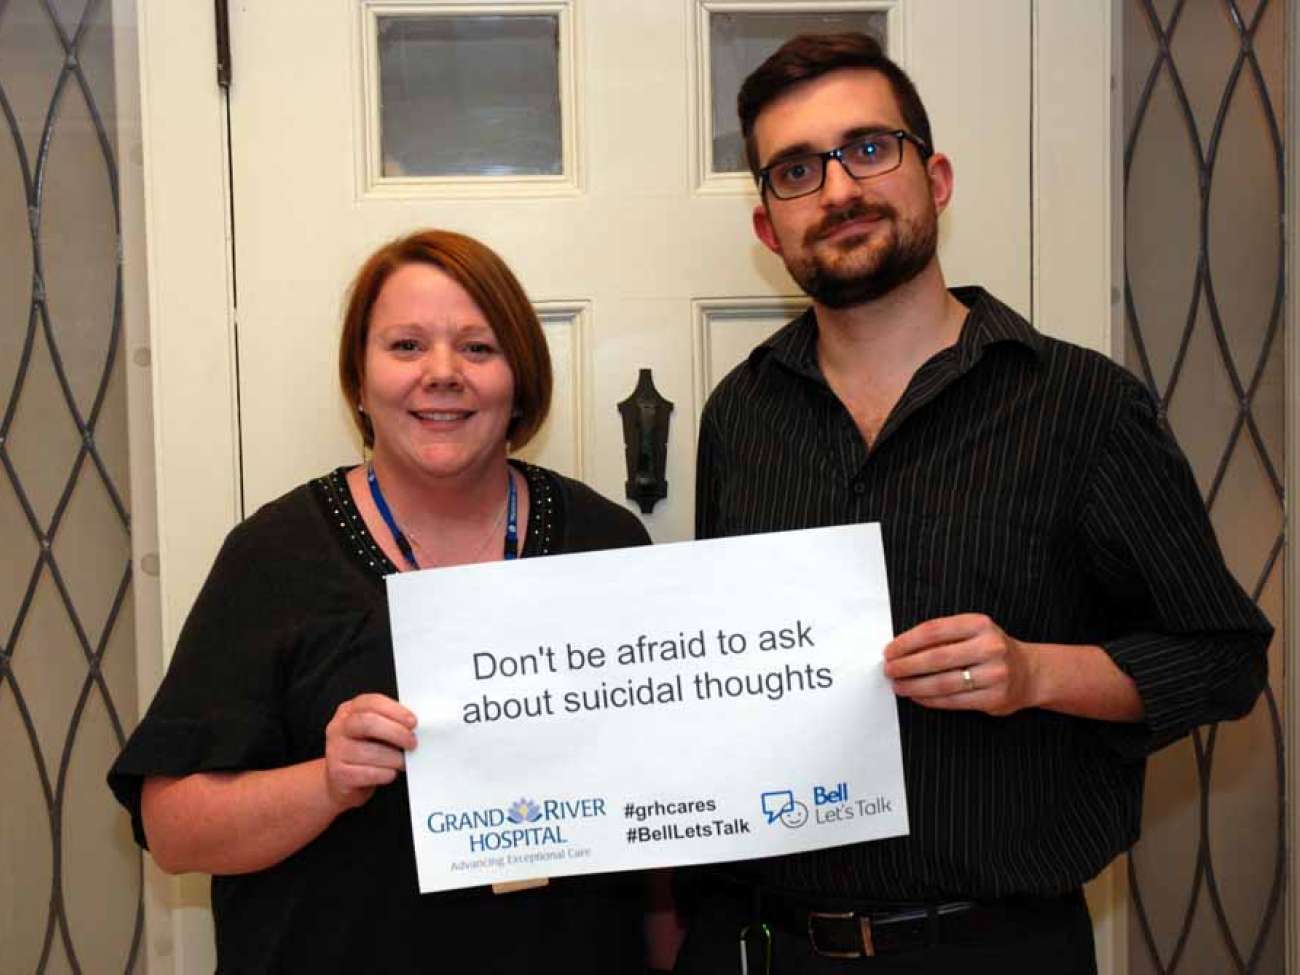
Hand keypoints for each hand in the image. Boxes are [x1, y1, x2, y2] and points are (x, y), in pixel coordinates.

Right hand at [323, 693, 417, 810]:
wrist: (341, 782)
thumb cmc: (364, 752)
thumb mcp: (373, 731)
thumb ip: (389, 722)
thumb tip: (415, 726)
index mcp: (349, 711)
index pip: (371, 702)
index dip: (395, 711)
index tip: (413, 722)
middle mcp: (338, 728)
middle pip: (368, 723)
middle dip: (396, 732)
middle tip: (412, 743)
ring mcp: (335, 751)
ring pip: (369, 752)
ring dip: (393, 758)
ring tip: (403, 762)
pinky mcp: (338, 774)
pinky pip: (367, 773)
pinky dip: (385, 774)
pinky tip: (390, 773)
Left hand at [883, 614, 1040, 716]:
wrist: (1030, 672)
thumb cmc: (990, 649)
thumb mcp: (972, 632)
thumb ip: (942, 636)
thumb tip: (900, 648)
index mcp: (979, 624)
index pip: (933, 630)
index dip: (906, 642)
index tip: (889, 650)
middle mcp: (989, 647)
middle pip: (935, 658)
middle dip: (906, 666)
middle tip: (889, 670)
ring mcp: (994, 674)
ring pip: (942, 683)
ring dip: (914, 686)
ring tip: (898, 685)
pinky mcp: (994, 698)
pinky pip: (953, 701)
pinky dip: (930, 700)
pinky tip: (917, 696)